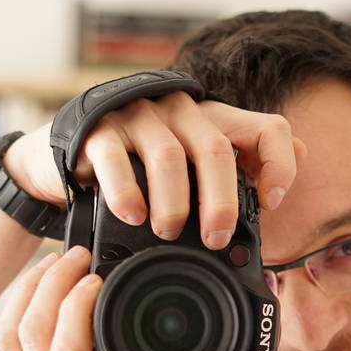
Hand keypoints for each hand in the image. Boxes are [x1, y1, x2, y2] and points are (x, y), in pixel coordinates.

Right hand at [1, 92, 302, 249]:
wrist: (64, 159)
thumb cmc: (139, 172)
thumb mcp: (193, 172)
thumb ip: (237, 175)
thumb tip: (286, 184)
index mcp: (213, 121)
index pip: (266, 128)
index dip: (278, 164)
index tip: (271, 203)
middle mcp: (181, 111)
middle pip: (216, 148)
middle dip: (222, 200)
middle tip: (216, 239)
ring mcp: (138, 116)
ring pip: (170, 155)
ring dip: (174, 202)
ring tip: (168, 232)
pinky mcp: (98, 130)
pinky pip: (117, 158)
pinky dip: (127, 191)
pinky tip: (131, 215)